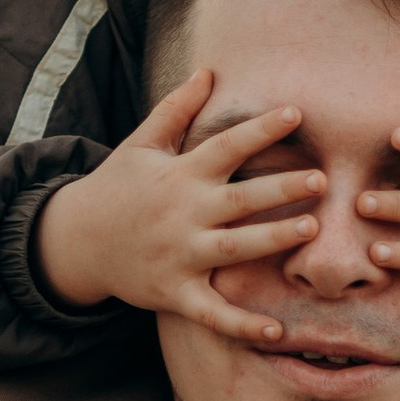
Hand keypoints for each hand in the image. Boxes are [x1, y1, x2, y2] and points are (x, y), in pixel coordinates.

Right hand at [32, 69, 322, 340]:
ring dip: (272, 240)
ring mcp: (180, 255)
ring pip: (234, 249)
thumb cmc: (119, 188)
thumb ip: (176, 108)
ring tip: (312, 230)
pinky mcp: (175, 292)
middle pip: (239, 200)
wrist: (77, 242)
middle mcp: (183, 214)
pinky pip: (213, 312)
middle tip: (321, 180)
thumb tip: (208, 69)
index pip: (225, 146)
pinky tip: (277, 331)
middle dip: (280, 190)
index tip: (296, 113)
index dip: (260, 129)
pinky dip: (242, 325)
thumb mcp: (142, 144)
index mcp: (180, 175)